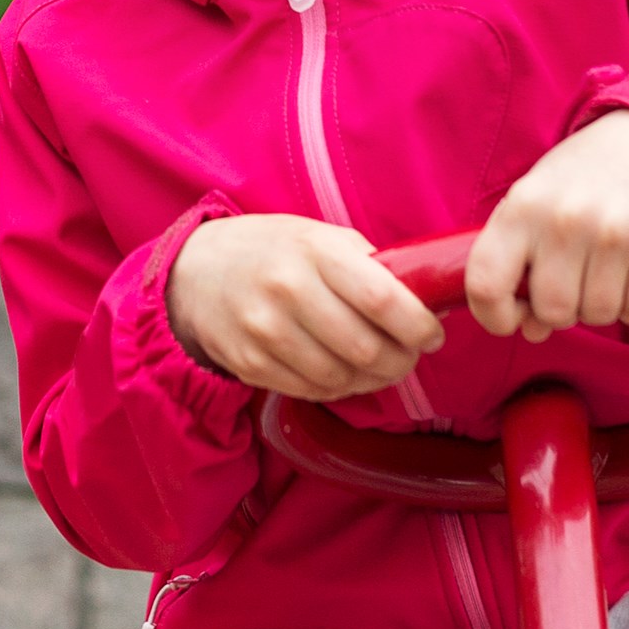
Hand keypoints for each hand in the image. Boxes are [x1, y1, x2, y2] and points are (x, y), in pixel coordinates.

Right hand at [168, 213, 445, 402]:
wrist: (196, 272)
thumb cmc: (274, 251)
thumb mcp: (319, 237)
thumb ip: (369, 265)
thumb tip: (426, 302)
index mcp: (314, 251)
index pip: (382, 299)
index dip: (418, 327)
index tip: (432, 335)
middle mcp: (287, 290)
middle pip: (366, 349)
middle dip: (401, 361)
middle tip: (409, 356)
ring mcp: (264, 331)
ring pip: (342, 378)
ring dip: (373, 380)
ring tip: (380, 367)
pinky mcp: (250, 364)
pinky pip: (313, 391)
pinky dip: (339, 388)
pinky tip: (345, 372)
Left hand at [464, 110, 628, 339]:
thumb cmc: (581, 179)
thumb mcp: (534, 206)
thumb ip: (519, 266)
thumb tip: (532, 331)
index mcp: (521, 208)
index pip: (485, 284)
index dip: (493, 316)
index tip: (511, 317)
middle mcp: (563, 220)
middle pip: (552, 311)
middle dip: (561, 311)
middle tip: (572, 283)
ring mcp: (612, 232)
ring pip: (597, 315)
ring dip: (600, 307)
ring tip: (603, 272)